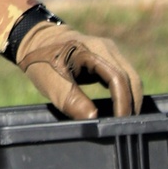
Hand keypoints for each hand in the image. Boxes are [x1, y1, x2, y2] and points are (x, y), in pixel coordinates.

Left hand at [16, 22, 142, 119]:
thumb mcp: (52, 83)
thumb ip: (73, 101)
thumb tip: (94, 119)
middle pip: (131, 79)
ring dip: (131, 99)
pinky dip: (124, 93)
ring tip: (124, 121)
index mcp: (94, 50)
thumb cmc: (42, 61)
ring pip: (130, 78)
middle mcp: (107, 48)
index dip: (123, 103)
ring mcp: (109, 51)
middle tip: (126, 127)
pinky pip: (122, 77)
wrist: (35, 41)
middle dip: (132, 103)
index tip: (120, 123)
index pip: (119, 79)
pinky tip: (120, 109)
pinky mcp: (108, 58)